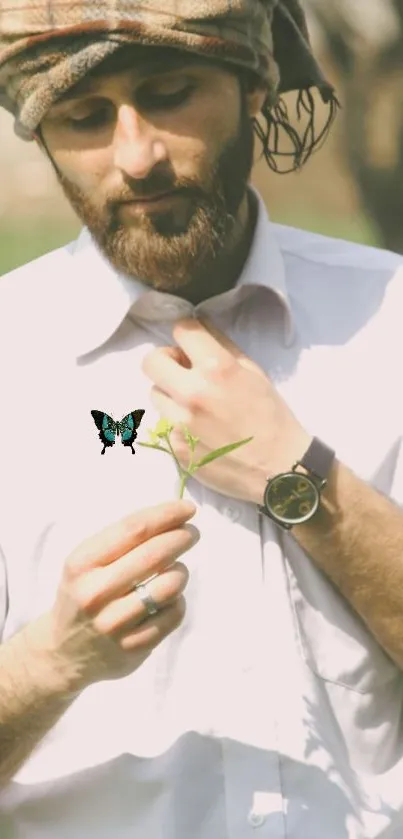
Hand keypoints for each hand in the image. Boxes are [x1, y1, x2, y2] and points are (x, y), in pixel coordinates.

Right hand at [36, 501, 198, 691]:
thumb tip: (174, 517)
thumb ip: (123, 541)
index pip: (133, 529)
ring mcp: (115, 623)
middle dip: (182, 537)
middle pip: (154, 554)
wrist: (65, 652)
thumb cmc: (84, 593)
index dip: (166, 515)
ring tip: (175, 571)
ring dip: (181, 572)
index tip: (187, 508)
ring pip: (170, 585)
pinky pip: (174, 614)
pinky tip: (167, 599)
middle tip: (192, 533)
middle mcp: (96, 592)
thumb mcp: (87, 562)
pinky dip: (178, 600)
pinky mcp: (134, 647)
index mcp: (82, 564)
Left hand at [142, 318, 310, 504]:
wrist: (279, 467)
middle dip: (166, 361)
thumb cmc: (272, 417)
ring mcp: (179, 422)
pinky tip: (199, 431)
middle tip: (182, 372)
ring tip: (194, 406)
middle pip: (151, 361)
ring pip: (154, 393)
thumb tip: (199, 333)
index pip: (181, 330)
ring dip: (170, 394)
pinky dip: (176, 422)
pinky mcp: (175, 446)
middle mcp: (192, 392)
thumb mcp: (254, 373)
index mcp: (217, 368)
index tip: (191, 346)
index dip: (186, 335)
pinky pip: (164, 423)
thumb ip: (223, 349)